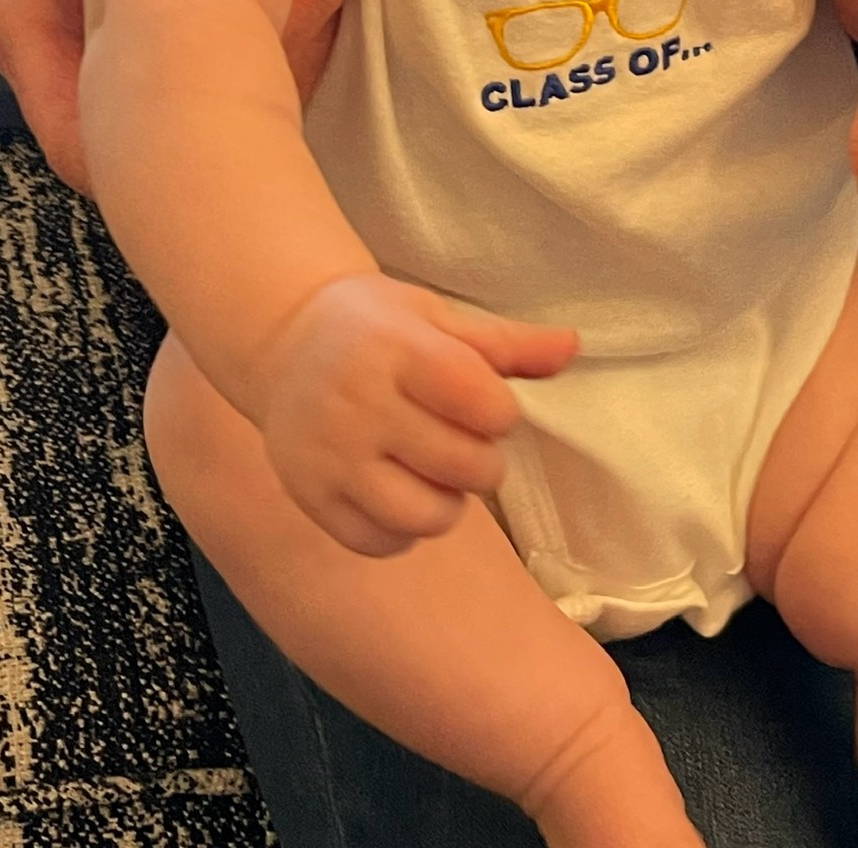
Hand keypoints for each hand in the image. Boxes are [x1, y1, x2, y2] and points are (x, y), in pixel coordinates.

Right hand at [259, 273, 577, 557]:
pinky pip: (378, 542)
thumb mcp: (437, 315)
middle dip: (482, 459)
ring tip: (437, 472)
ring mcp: (330, 456)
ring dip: (448, 502)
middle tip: (464, 439)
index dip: (500, 412)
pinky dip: (402, 530)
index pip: (479, 401)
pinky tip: (400, 491)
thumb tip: (573, 345)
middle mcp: (359, 404)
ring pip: (423, 516)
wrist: (284, 338)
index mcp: (397, 349)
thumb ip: (506, 342)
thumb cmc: (377, 325)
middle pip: (462, 465)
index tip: (486, 403)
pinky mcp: (310, 496)